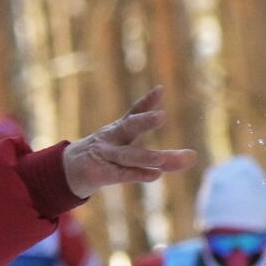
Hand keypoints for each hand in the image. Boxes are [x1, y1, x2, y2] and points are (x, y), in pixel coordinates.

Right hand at [62, 88, 196, 198]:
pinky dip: (139, 174)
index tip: (160, 90)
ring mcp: (106, 155)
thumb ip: (164, 157)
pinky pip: (122, 174)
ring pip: (128, 155)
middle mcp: (112, 138)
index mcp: (120, 129)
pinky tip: (156, 175)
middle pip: (129, 127)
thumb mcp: (133, 153)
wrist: (72, 169)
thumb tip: (193, 157)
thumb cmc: (109, 157)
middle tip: (162, 116)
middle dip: (144, 121)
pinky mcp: (102, 173)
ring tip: (164, 159)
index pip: (134, 112)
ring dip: (146, 157)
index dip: (146, 101)